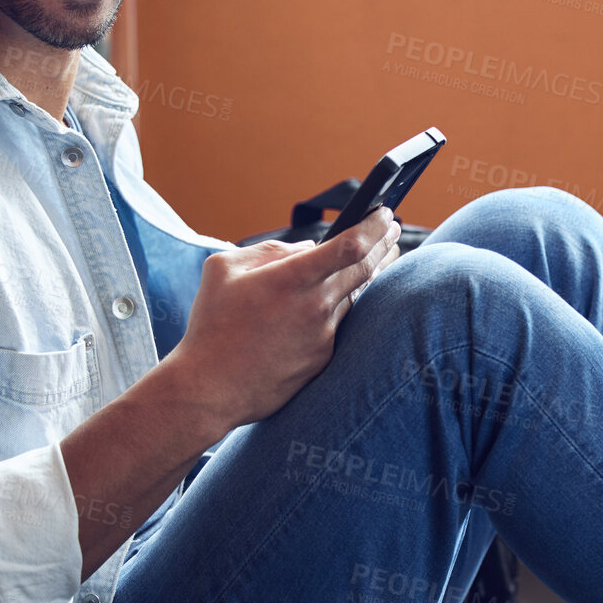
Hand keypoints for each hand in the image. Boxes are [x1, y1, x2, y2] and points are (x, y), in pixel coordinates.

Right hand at [162, 207, 402, 427]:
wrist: (209, 388)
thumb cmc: (211, 325)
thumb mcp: (224, 270)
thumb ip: (269, 250)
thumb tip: (308, 248)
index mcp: (291, 279)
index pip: (351, 246)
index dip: (374, 226)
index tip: (385, 214)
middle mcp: (315, 306)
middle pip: (367, 268)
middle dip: (384, 244)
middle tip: (394, 230)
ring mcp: (322, 335)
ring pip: (356, 296)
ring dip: (371, 273)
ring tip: (380, 255)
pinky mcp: (323, 359)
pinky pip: (340, 324)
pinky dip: (346, 304)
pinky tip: (348, 294)